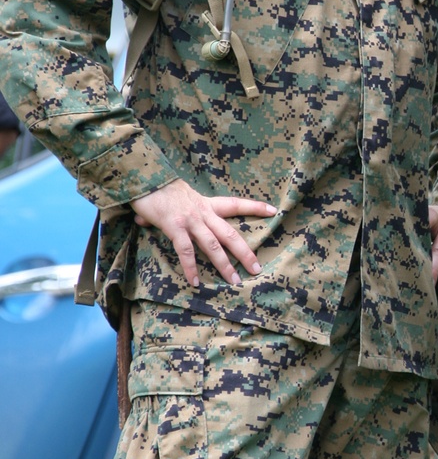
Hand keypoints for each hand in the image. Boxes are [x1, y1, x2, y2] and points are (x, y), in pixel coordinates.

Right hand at [132, 178, 275, 287]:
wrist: (144, 177)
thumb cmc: (158, 189)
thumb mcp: (175, 198)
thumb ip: (171, 212)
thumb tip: (148, 221)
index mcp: (206, 204)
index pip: (235, 204)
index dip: (255, 207)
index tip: (273, 211)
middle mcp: (203, 212)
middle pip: (230, 234)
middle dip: (244, 253)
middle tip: (257, 268)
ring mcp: (191, 220)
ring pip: (213, 246)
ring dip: (224, 265)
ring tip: (233, 281)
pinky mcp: (175, 227)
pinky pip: (186, 251)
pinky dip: (191, 267)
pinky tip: (195, 282)